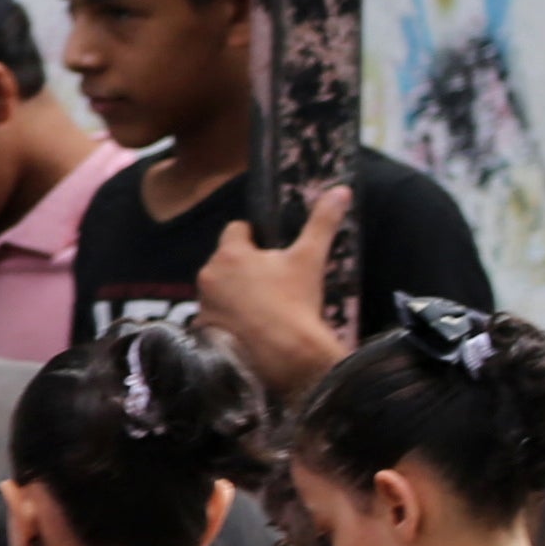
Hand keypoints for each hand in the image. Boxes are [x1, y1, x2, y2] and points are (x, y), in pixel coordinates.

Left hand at [192, 181, 354, 402]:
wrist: (286, 356)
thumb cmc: (297, 302)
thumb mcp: (311, 258)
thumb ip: (323, 222)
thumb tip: (341, 190)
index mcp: (230, 253)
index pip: (236, 230)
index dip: (254, 236)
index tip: (271, 249)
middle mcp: (208, 275)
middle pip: (226, 261)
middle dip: (245, 267)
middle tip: (273, 280)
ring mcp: (203, 305)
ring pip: (220, 289)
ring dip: (235, 292)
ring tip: (264, 306)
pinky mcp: (202, 332)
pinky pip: (215, 316)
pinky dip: (228, 319)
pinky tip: (251, 327)